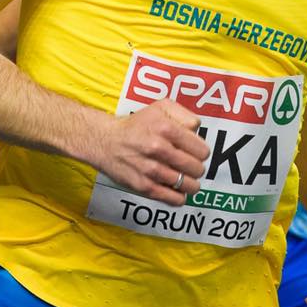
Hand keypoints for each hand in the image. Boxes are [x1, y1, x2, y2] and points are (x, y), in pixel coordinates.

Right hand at [91, 100, 208, 205]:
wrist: (105, 140)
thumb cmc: (136, 124)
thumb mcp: (160, 107)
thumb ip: (184, 115)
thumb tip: (198, 131)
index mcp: (166, 128)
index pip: (201, 150)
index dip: (201, 152)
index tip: (196, 152)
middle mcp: (158, 148)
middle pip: (197, 168)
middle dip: (197, 168)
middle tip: (190, 165)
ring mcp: (151, 169)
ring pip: (188, 185)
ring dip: (191, 183)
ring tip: (186, 179)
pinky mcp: (143, 186)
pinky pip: (173, 199)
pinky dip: (180, 197)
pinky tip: (177, 191)